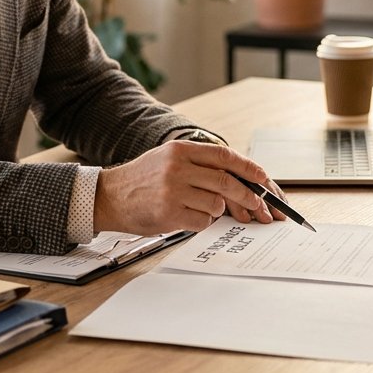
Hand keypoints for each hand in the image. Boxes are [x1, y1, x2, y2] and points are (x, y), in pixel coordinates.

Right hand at [93, 140, 280, 233]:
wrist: (109, 197)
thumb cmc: (142, 179)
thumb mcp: (168, 158)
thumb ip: (199, 163)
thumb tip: (237, 175)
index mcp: (180, 150)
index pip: (224, 156)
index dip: (248, 168)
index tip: (263, 177)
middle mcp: (178, 168)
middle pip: (226, 182)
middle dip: (248, 196)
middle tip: (259, 205)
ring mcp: (173, 191)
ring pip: (216, 204)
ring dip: (217, 211)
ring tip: (200, 208)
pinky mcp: (169, 214)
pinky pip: (202, 222)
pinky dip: (202, 222)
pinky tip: (187, 217)